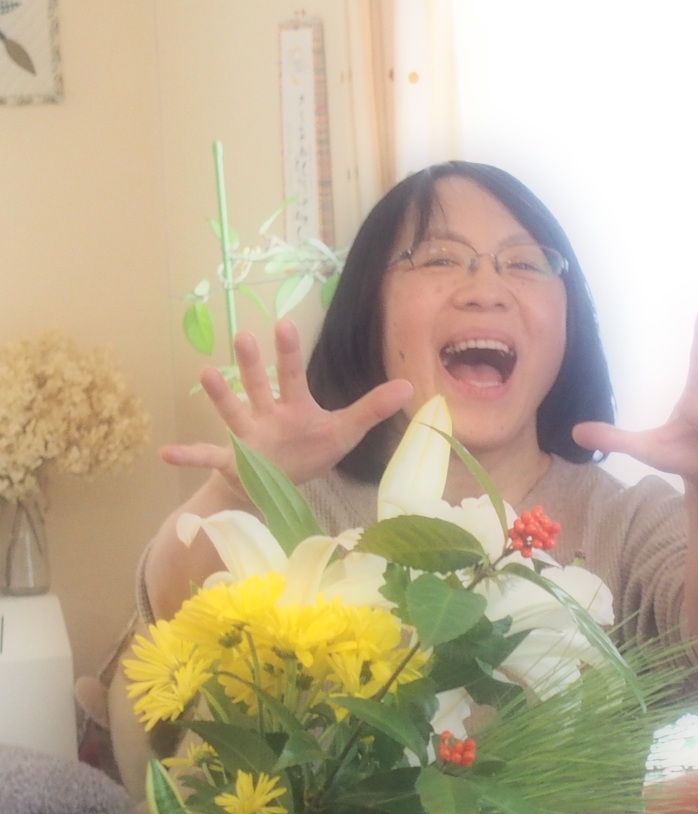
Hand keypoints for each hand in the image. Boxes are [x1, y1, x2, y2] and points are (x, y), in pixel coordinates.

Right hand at [161, 319, 411, 492]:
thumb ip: (372, 409)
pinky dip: (188, 456)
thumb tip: (410, 387)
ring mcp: (247, 436)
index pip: (292, 375)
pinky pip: (207, 458)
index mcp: (293, 406)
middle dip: (252, 364)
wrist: (277, 485)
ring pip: (232, 412)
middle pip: (259, 385)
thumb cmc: (309, 450)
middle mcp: (266, 414)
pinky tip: (166, 453)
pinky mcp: (232, 462)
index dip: (288, 352)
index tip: (282, 323)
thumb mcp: (344, 431)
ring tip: (205, 373)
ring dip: (219, 394)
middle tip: (244, 336)